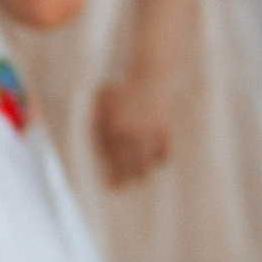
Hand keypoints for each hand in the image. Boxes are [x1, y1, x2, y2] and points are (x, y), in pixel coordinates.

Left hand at [92, 72, 175, 186]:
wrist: (150, 75)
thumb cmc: (123, 87)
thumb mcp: (103, 103)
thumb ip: (98, 123)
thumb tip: (96, 144)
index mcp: (114, 129)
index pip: (113, 160)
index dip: (113, 175)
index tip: (113, 186)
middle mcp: (132, 134)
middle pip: (131, 166)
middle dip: (128, 179)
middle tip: (126, 186)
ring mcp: (150, 133)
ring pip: (148, 162)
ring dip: (144, 170)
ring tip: (141, 175)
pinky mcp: (165, 129)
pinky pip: (164, 152)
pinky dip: (160, 158)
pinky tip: (157, 161)